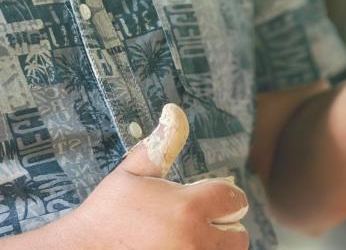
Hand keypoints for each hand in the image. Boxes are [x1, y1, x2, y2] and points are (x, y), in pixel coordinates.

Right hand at [64, 104, 249, 249]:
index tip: (210, 198)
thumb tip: (174, 110)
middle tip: (199, 223)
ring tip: (189, 238)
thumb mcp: (132, 172)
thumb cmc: (107, 211)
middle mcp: (195, 240)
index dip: (225, 197)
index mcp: (188, 208)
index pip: (235, 200)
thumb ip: (162, 144)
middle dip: (224, 227)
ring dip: (214, 246)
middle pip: (238, 236)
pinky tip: (178, 249)